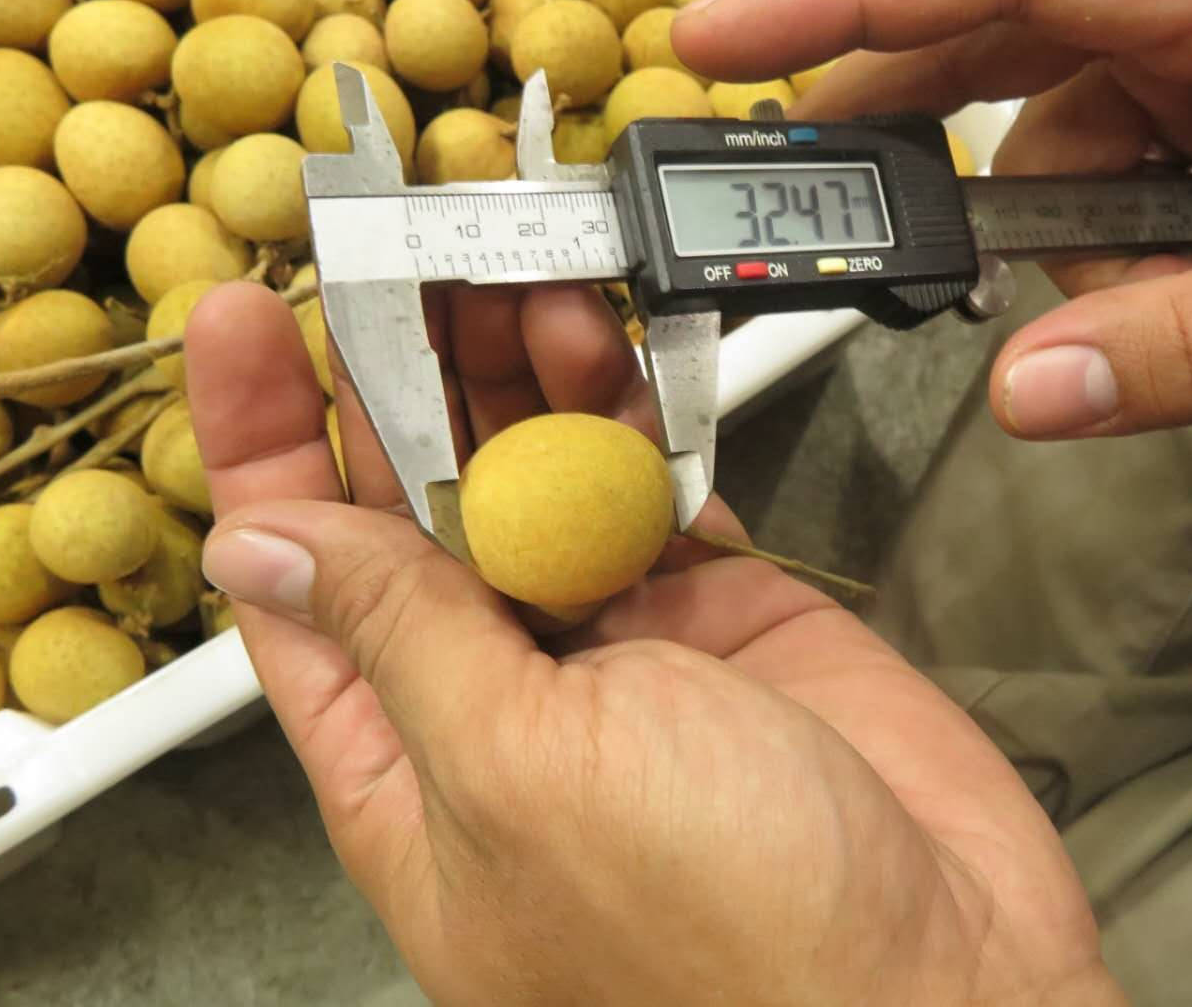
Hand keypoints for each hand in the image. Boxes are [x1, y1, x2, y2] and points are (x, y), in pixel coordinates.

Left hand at [184, 282, 1119, 1006]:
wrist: (944, 990)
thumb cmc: (726, 943)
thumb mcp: (522, 772)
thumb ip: (403, 640)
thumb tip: (266, 548)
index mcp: (414, 766)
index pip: (300, 584)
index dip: (261, 447)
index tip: (246, 321)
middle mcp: (507, 703)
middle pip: (421, 511)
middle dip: (405, 382)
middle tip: (408, 259)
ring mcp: (623, 654)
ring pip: (543, 482)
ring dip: (522, 377)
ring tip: (518, 278)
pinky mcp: (729, 615)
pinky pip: (658, 487)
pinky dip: (634, 409)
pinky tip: (608, 339)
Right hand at [674, 0, 1191, 437]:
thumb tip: (1026, 394)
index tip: (724, 33)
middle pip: (984, 26)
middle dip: (916, 136)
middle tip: (843, 224)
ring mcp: (1190, 2)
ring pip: (1031, 112)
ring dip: (1073, 226)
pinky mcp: (1186, 43)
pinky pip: (1083, 133)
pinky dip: (1112, 217)